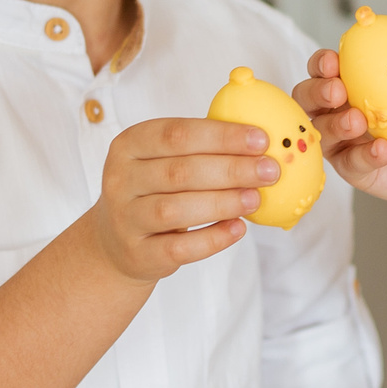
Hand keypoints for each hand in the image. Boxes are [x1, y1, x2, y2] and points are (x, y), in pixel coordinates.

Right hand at [83, 118, 276, 283]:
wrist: (117, 242)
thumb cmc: (155, 191)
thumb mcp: (164, 161)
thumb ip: (201, 149)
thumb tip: (259, 144)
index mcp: (129, 144)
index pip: (176, 134)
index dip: (222, 136)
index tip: (261, 140)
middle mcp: (120, 179)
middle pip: (180, 171)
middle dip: (231, 169)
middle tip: (269, 171)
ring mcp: (125, 218)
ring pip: (176, 209)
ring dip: (222, 203)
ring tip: (255, 199)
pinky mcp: (138, 253)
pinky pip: (179, 247)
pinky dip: (213, 238)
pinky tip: (238, 229)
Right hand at [293, 42, 386, 220]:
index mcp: (351, 84)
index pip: (324, 68)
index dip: (322, 63)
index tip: (334, 61)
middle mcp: (338, 111)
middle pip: (307, 98)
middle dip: (316, 91)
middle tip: (338, 90)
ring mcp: (342, 142)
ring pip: (321, 131)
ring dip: (336, 123)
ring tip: (358, 121)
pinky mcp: (352, 169)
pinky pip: (350, 162)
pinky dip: (364, 154)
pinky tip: (383, 149)